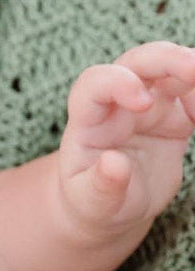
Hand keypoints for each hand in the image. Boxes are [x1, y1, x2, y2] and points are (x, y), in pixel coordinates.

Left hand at [58, 42, 194, 235]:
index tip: (143, 104)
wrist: (114, 209)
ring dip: (193, 70)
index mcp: (88, 123)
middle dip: (167, 59)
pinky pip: (193, 92)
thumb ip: (101, 186)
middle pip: (139, 62)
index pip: (94, 85)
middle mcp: (117, 106)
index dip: (118, 82)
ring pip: (170, 70)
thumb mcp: (93, 203)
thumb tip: (113, 164)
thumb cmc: (94, 204)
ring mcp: (148, 106)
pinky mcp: (174, 114)